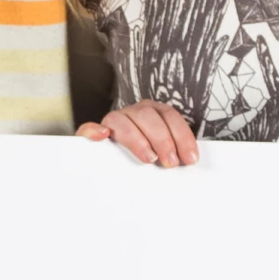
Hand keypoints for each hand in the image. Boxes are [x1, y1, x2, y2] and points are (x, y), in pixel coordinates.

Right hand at [78, 99, 199, 166]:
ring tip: (149, 158)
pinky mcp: (92, 133)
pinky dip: (94, 130)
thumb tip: (189, 161)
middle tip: (170, 162)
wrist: (115, 167)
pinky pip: (89, 128)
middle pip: (148, 116)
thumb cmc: (147, 157)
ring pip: (122, 120)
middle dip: (163, 139)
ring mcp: (113, 120)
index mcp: (153, 112)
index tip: (190, 158)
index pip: (170, 116)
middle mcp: (134, 112)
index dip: (182, 136)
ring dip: (137, 139)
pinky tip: (103, 136)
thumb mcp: (163, 152)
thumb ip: (173, 152)